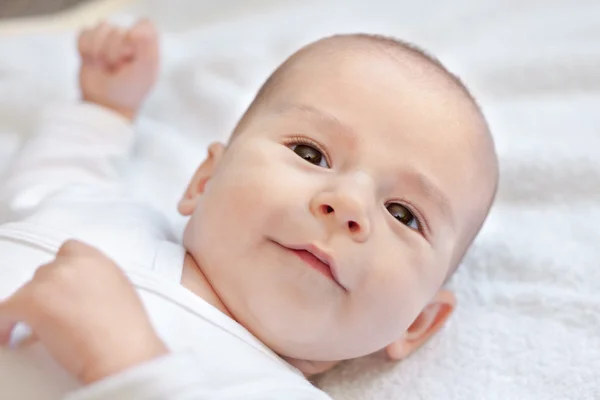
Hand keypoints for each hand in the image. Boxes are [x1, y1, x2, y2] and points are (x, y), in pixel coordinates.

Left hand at [0, 240, 166, 383]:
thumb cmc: (127, 333)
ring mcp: (51, 280)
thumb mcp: (120, 293)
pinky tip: (9, 335)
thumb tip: (78, 297)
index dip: (63, 271)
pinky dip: (5, 324)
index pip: (69, 250)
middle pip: (45, 272)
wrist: (123, 351)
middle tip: (53, 314)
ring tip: (40, 330)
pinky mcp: (32, 301)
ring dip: (31, 307)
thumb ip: (97, 283)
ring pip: (26, 290)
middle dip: (48, 293)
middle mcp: (73, 264)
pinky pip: (5, 310)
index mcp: (97, 260)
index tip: (60, 286)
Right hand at [78, 20, 159, 120]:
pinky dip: (85, 50)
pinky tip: (92, 63)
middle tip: (116, 70)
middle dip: (113, 52)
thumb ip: (147, 47)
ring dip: (99, 51)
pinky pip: (84, 34)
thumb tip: (136, 30)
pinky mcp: (91, 44)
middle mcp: (129, 41)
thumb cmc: (129, 92)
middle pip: (117, 30)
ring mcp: (109, 41)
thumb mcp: (145, 72)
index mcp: (147, 46)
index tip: (129, 55)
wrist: (105, 106)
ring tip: (104, 67)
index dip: (134, 36)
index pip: (144, 25)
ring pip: (100, 29)